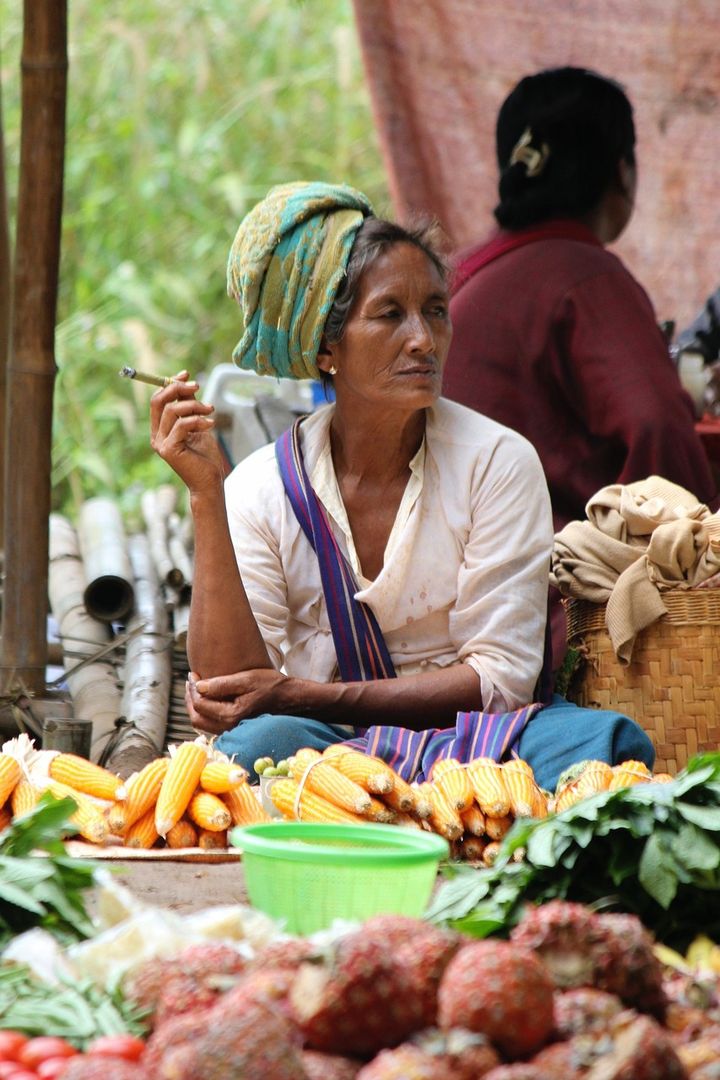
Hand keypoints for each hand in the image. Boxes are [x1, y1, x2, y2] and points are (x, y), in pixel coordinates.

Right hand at [150, 371, 224, 492]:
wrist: (210, 482)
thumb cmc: (205, 456)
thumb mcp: (198, 424)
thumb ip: (190, 406)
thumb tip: (187, 382)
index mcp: (160, 428)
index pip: (158, 399)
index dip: (170, 383)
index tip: (187, 374)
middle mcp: (156, 435)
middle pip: (158, 401)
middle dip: (178, 388)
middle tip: (197, 386)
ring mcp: (160, 443)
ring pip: (172, 411)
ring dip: (195, 405)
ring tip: (211, 410)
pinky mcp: (169, 450)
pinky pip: (182, 425)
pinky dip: (198, 420)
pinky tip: (211, 424)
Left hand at [185, 668, 291, 734]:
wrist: (289, 698)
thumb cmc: (270, 686)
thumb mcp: (246, 679)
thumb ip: (221, 684)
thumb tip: (198, 686)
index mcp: (230, 716)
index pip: (199, 704)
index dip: (192, 688)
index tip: (193, 673)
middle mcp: (228, 727)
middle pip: (196, 717)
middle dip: (190, 699)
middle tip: (191, 681)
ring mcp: (230, 730)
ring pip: (201, 722)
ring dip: (195, 705)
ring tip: (196, 687)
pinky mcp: (233, 728)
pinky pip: (210, 724)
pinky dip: (204, 710)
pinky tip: (208, 697)